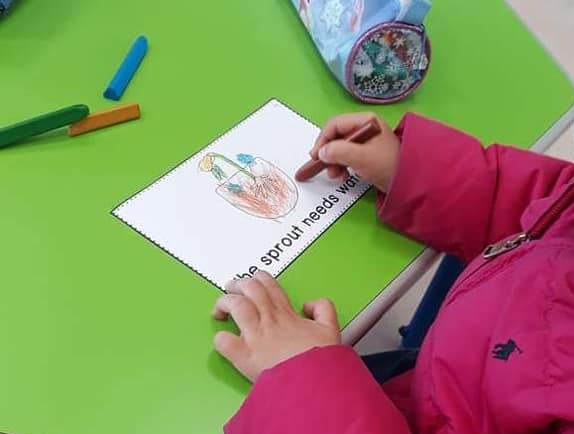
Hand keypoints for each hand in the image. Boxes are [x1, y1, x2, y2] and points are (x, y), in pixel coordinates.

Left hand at [212, 271, 340, 381]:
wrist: (316, 383)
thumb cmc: (321, 362)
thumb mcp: (331, 329)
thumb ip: (323, 309)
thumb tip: (311, 304)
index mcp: (286, 314)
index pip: (268, 286)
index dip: (258, 279)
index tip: (254, 281)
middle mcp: (269, 321)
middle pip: (249, 289)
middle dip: (237, 285)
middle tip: (232, 289)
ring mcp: (256, 337)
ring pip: (235, 306)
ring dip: (224, 303)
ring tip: (220, 309)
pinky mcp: (245, 357)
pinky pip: (224, 342)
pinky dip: (220, 340)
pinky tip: (222, 340)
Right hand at [311, 112, 399, 192]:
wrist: (410, 182)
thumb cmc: (388, 165)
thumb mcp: (361, 157)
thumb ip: (338, 152)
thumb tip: (322, 152)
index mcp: (365, 121)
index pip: (335, 124)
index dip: (323, 139)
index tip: (316, 155)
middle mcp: (364, 127)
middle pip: (336, 136)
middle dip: (328, 153)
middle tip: (324, 167)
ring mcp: (366, 141)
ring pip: (340, 147)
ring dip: (334, 161)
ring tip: (335, 175)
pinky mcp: (366, 153)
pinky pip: (347, 156)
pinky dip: (341, 165)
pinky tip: (343, 176)